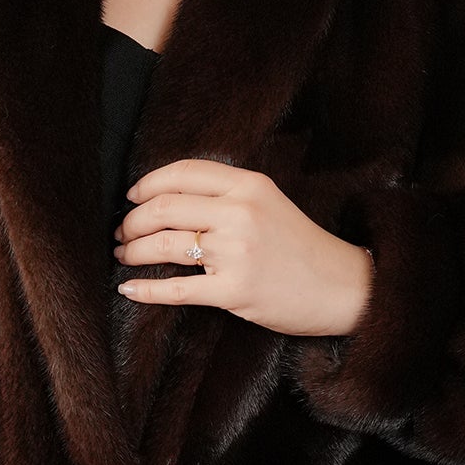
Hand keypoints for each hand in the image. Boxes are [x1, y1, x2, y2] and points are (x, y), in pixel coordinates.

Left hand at [113, 158, 373, 336]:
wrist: (342, 287)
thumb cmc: (301, 247)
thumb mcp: (269, 203)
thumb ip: (227, 195)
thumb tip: (168, 197)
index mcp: (249, 186)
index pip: (182, 173)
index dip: (147, 184)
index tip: (132, 197)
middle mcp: (241, 213)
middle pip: (164, 207)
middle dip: (133, 220)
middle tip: (122, 232)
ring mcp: (237, 252)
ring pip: (163, 244)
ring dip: (133, 250)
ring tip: (124, 255)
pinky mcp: (234, 290)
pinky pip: (176, 288)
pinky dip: (145, 289)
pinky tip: (129, 288)